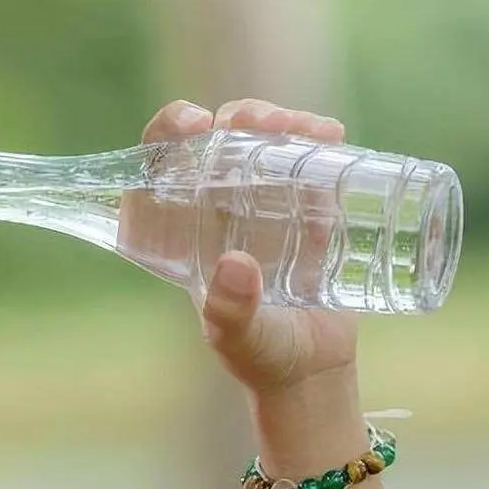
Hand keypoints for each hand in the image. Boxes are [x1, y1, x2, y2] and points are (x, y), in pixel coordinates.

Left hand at [119, 99, 359, 396]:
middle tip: (259, 122)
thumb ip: (232, 312)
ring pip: (257, 140)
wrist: (312, 371)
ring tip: (301, 127)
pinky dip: (315, 137)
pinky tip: (330, 133)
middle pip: (212, 140)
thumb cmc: (261, 356)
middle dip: (234, 117)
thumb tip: (234, 264)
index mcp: (178, 229)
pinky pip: (304, 157)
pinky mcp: (305, 204)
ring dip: (274, 119)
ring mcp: (260, 200)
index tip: (192, 122)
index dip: (166, 131)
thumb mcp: (239, 339)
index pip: (157, 165)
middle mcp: (213, 206)